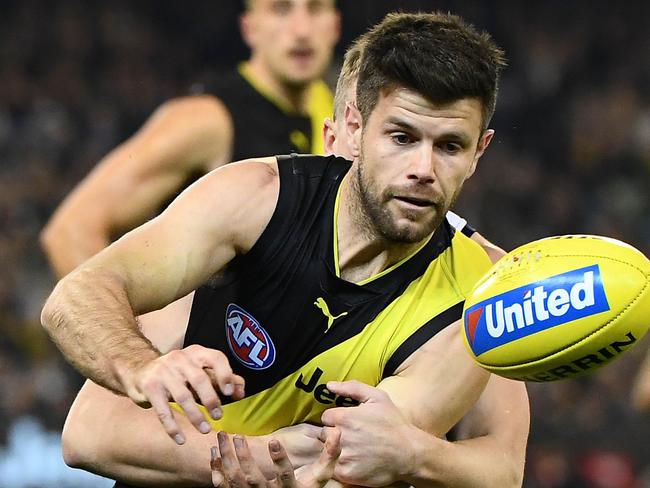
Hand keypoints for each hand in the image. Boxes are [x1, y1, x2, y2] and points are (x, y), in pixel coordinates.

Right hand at [126, 344, 244, 443]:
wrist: (140, 371)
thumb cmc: (178, 373)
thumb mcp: (198, 371)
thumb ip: (221, 379)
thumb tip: (241, 392)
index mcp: (197, 352)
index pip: (215, 358)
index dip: (225, 374)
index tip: (230, 393)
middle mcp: (180, 358)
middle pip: (200, 379)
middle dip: (211, 400)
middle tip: (218, 416)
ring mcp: (163, 372)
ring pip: (183, 396)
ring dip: (195, 416)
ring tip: (205, 430)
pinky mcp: (150, 387)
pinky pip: (163, 410)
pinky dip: (172, 427)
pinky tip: (180, 439)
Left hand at [211, 430, 340, 487]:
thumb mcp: (318, 479)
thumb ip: (329, 456)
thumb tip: (338, 431)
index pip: (285, 475)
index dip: (279, 460)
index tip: (273, 441)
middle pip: (252, 477)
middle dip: (243, 456)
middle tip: (237, 436)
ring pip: (234, 480)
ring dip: (226, 457)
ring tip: (222, 437)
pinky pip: (223, 486)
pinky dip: (217, 470)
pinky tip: (214, 453)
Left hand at [320, 381, 415, 486]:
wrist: (410, 452)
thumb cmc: (393, 423)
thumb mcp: (377, 397)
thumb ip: (352, 388)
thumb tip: (329, 385)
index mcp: (345, 417)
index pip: (325, 417)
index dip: (336, 419)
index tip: (347, 423)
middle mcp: (341, 436)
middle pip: (324, 434)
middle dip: (333, 434)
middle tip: (351, 436)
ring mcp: (344, 456)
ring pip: (328, 451)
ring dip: (336, 450)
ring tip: (353, 449)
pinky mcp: (347, 473)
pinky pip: (334, 468)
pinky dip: (341, 465)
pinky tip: (355, 460)